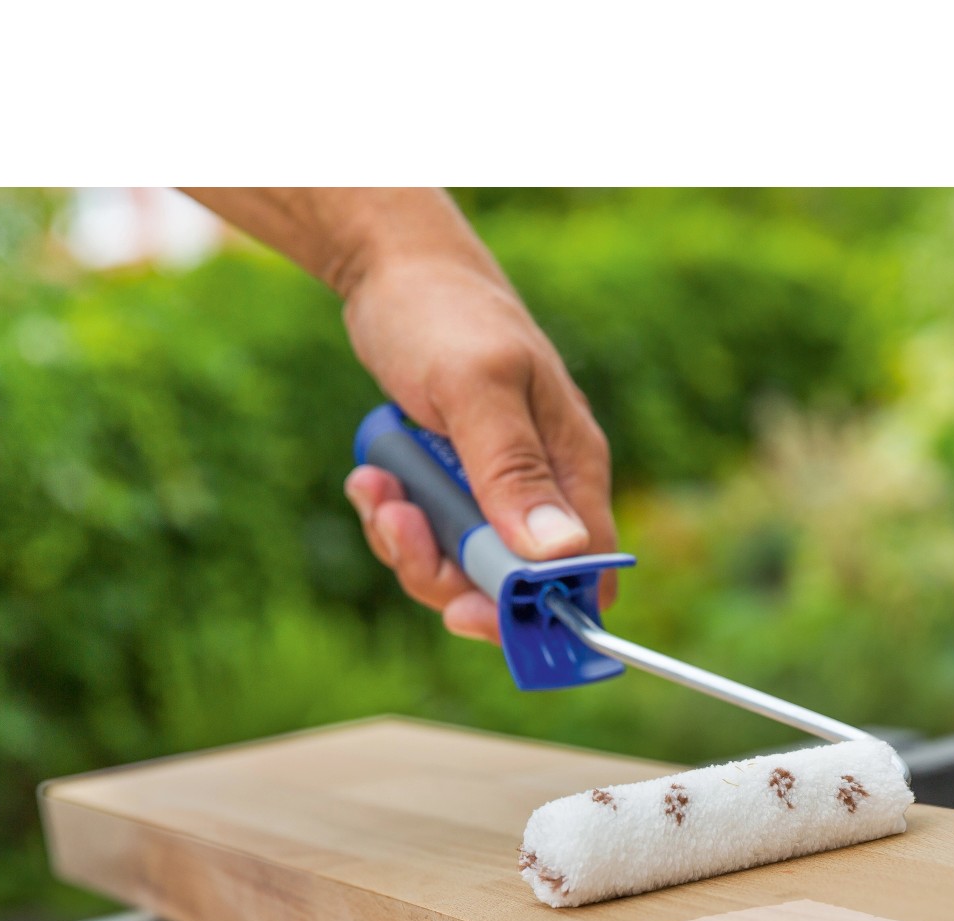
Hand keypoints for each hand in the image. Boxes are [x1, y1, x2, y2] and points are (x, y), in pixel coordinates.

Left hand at [340, 252, 616, 642]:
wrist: (395, 273)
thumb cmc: (446, 316)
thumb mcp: (477, 387)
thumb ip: (513, 470)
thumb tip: (558, 554)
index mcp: (574, 471)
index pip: (581, 576)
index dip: (531, 613)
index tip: (464, 612)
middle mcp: (545, 492)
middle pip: (512, 588)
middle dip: (446, 575)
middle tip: (399, 529)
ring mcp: (498, 495)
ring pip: (462, 570)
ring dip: (407, 545)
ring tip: (376, 490)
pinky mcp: (457, 491)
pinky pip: (430, 540)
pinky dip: (393, 522)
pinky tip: (371, 478)